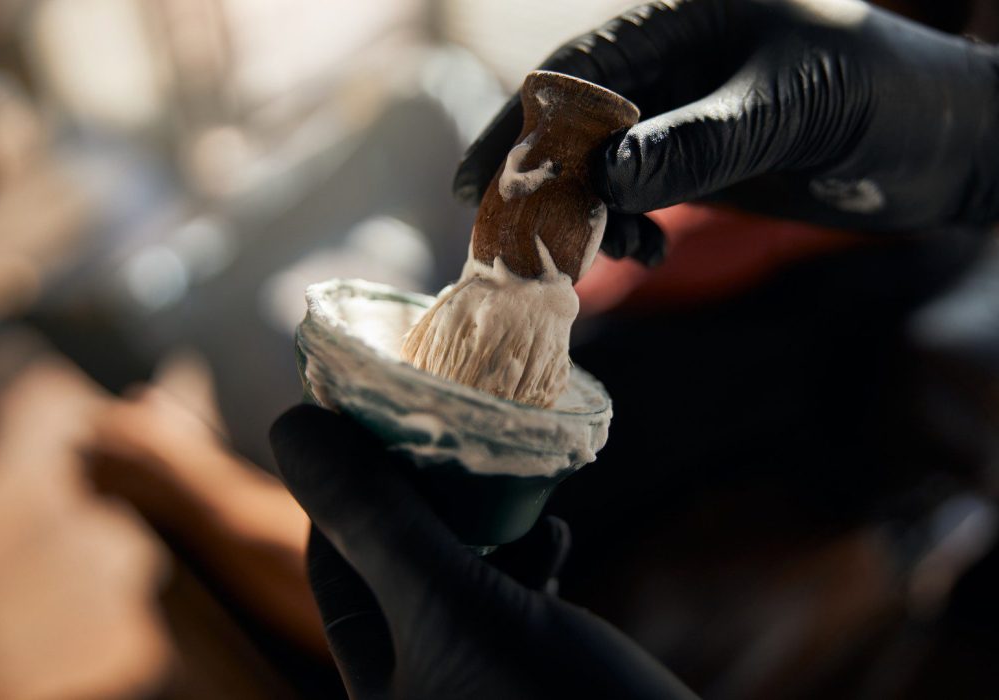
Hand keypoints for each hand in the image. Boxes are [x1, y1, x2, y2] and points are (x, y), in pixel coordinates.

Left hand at [270, 405, 697, 699]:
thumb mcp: (457, 607)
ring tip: (517, 485)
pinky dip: (528, 559)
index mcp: (378, 680)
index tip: (381, 415)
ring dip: (485, 521)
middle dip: (425, 494)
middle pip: (399, 561)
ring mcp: (480, 678)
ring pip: (461, 574)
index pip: (334, 560)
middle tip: (455, 434)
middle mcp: (421, 682)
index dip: (347, 482)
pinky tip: (557, 540)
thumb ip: (378, 524)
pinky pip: (512, 599)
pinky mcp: (536, 675)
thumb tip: (293, 426)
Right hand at [454, 0, 998, 251]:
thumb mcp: (792, 108)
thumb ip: (700, 140)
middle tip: (517, 237)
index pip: (580, 68)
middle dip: (546, 179)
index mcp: (688, 20)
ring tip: (611, 252)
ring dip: (592, 213)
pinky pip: (640, 195)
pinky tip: (647, 251)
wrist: (945, 144)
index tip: (478, 180)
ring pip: (604, 165)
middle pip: (578, 120)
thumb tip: (610, 177)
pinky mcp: (702, 162)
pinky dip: (629, 227)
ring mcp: (686, 117)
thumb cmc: (886, 98)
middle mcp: (677, 66)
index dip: (522, 122)